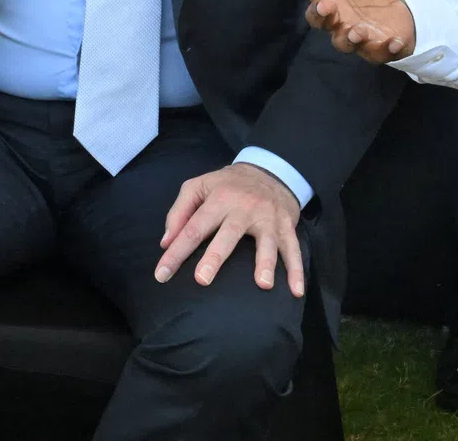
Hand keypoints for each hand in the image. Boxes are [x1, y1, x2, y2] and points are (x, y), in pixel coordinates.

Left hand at [155, 163, 304, 296]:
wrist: (271, 168)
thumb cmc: (229, 184)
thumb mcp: (200, 185)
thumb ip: (179, 211)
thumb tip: (166, 242)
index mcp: (220, 198)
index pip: (194, 227)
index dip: (176, 252)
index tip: (161, 275)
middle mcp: (245, 207)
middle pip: (229, 233)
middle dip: (216, 256)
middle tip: (202, 279)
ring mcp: (268, 217)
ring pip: (267, 241)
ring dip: (266, 262)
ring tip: (262, 284)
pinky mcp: (286, 225)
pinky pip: (293, 248)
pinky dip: (296, 269)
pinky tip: (296, 290)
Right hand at [286, 0, 414, 63]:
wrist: (393, 8)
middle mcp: (334, 12)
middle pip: (318, 18)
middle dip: (321, 13)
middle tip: (328, 5)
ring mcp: (352, 32)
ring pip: (342, 40)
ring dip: (347, 36)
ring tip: (356, 30)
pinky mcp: (374, 47)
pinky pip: (374, 52)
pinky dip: (382, 48)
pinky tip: (391, 41)